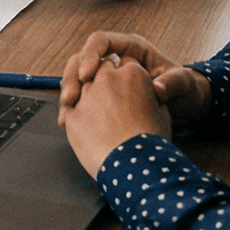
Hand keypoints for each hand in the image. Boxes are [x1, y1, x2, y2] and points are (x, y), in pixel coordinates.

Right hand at [57, 31, 210, 125]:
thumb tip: (157, 90)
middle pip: (82, 59)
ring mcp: (108, 79)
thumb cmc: (186, 90)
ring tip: (66, 115)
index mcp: (132, 48)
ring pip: (78, 80)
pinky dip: (74, 109)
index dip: (90, 55)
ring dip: (69, 95)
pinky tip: (69, 122)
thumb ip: (172, 84)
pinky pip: (83, 98)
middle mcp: (116, 61)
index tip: (88, 76)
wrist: (185, 108)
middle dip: (72, 78)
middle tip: (70, 99)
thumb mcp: (184, 83)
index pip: (101, 41)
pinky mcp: (104, 96)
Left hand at [57, 49, 171, 176]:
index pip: (125, 64)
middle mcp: (107, 78)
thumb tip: (149, 92)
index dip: (126, 76)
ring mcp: (86, 94)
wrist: (133, 166)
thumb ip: (151, 95)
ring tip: (94, 111)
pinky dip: (71, 112)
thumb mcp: (162, 112)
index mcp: (133, 74)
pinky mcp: (71, 112)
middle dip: (103, 77)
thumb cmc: (151, 141)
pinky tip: (81, 123)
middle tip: (107, 95)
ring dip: (84, 92)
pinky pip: (67, 106)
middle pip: (100, 67)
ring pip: (80, 83)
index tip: (127, 88)